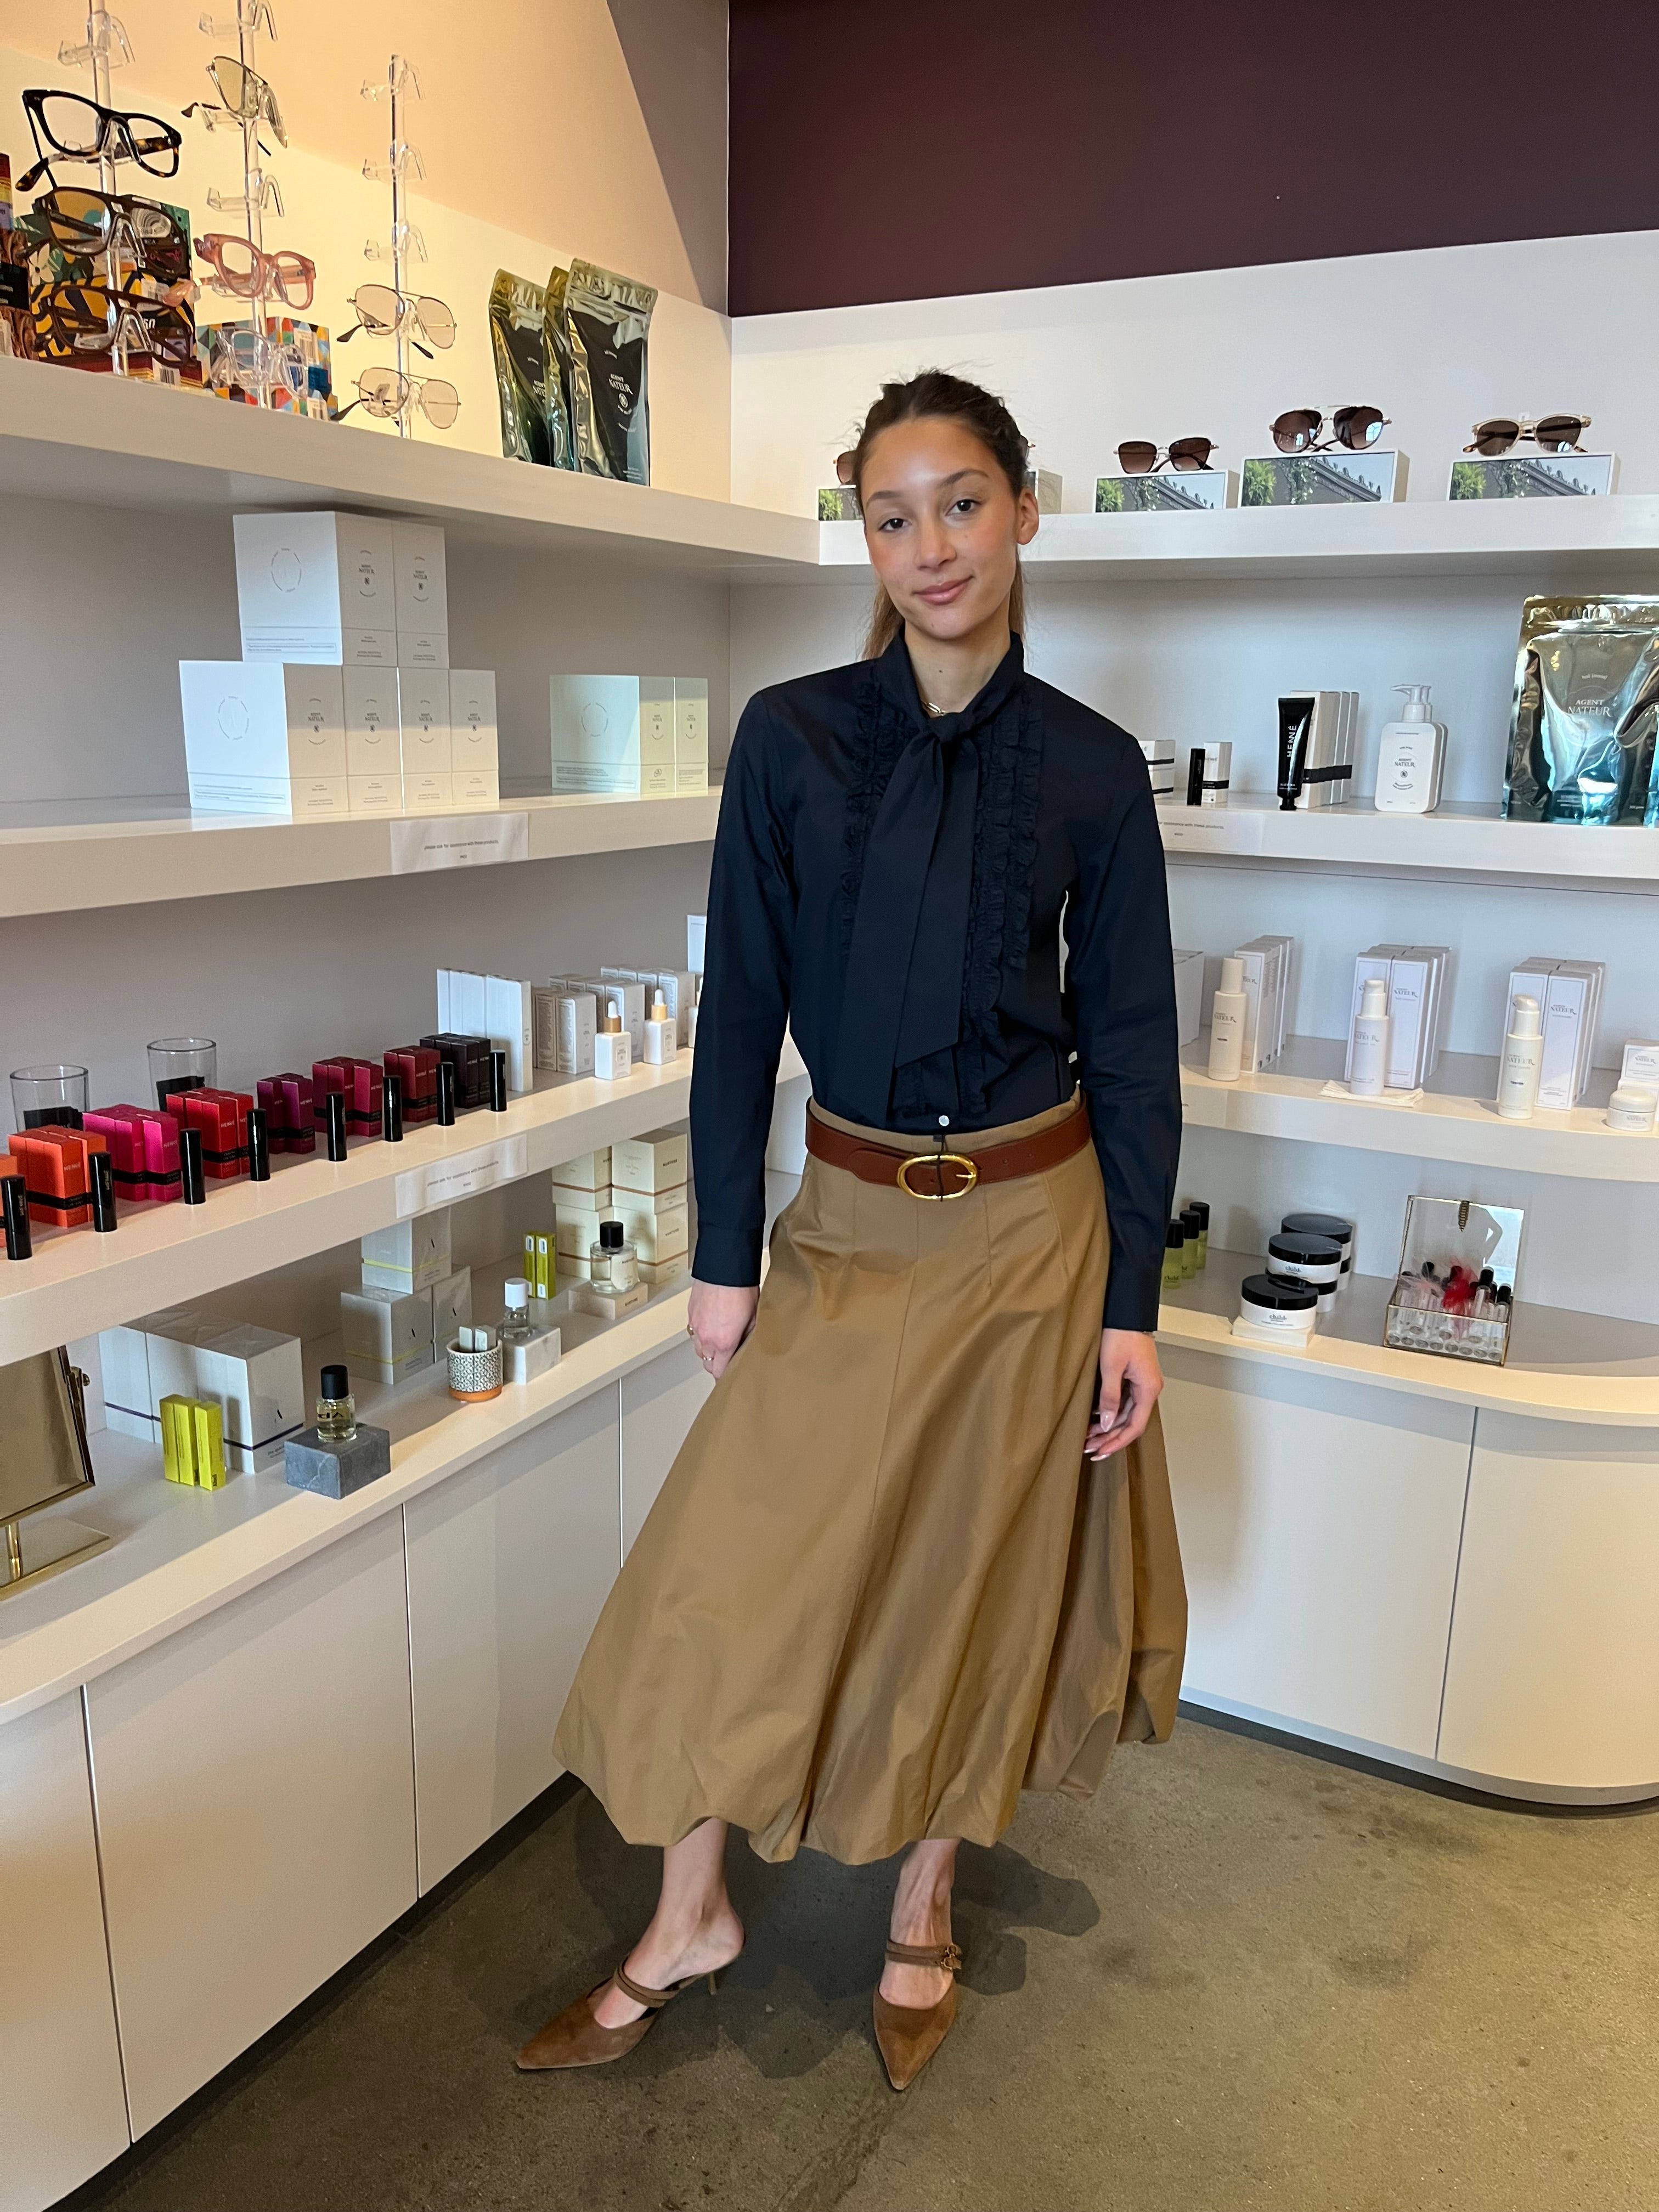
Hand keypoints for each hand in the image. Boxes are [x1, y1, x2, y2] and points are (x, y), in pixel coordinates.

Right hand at [687, 1280, 758, 1381]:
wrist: (724, 1268)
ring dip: (708, 1350)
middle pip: (707, 1363)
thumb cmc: (741, 1289)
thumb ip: (748, 1339)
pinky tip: (713, 1325)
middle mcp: (706, 1337)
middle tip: (728, 1360)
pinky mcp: (691, 1314)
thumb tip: (748, 1349)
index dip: (724, 1377)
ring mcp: (696, 1325)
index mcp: (723, 1342)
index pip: (718, 1372)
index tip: (730, 1378)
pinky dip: (702, 1333)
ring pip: (699, 1348)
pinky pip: (694, 1332)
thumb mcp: (754, 1319)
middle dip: (717, 1364)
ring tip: (720, 1342)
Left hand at [1084, 1329, 1162, 1459]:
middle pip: (1131, 1423)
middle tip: (1090, 1448)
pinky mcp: (1134, 1377)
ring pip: (1126, 1414)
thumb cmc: (1120, 1334)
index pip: (1135, 1426)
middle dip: (1110, 1438)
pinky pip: (1124, 1402)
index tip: (1101, 1451)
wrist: (1126, 1311)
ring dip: (1109, 1427)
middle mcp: (1148, 1389)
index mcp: (1148, 1389)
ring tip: (1088, 1437)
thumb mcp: (1111, 1367)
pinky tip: (1095, 1419)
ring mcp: (1142, 1383)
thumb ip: (1110, 1396)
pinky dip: (1110, 1412)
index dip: (1117, 1442)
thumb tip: (1108, 1423)